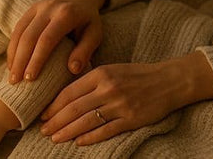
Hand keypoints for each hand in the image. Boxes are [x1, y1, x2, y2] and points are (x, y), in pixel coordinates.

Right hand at [7, 0, 106, 81]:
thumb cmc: (88, 22)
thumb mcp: (95, 35)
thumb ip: (85, 51)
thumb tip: (73, 69)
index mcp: (66, 14)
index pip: (47, 39)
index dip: (36, 59)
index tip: (30, 79)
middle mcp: (49, 7)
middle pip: (29, 36)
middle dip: (20, 60)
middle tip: (15, 82)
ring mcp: (37, 6)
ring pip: (19, 32)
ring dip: (13, 55)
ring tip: (12, 77)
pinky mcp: (30, 9)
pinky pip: (17, 28)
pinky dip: (13, 47)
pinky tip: (12, 63)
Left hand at [39, 52, 212, 145]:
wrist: (169, 80)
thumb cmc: (137, 75)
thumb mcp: (112, 69)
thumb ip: (91, 80)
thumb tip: (65, 96)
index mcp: (101, 74)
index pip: (70, 92)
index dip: (53, 106)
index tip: (42, 115)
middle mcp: (108, 89)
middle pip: (74, 108)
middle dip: (56, 121)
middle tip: (43, 130)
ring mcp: (120, 105)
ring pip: (87, 121)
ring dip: (68, 132)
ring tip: (55, 138)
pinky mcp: (131, 119)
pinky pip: (106, 130)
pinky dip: (90, 137)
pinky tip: (79, 142)